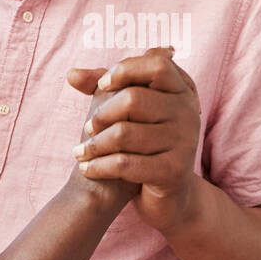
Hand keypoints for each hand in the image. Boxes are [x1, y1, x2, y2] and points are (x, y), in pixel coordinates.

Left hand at [67, 47, 201, 234]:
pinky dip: (99, 166)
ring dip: (94, 144)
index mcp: (182, 90)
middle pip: (133, 99)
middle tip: (88, 128)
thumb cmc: (144, 143)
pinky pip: (125, 164)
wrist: (169, 195)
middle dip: (101, 115)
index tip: (103, 85)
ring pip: (124, 133)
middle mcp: (189, 113)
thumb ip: (103, 86)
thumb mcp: (128, 110)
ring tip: (81, 152)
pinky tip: (87, 168)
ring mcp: (184, 142)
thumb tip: (72, 74)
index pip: (157, 65)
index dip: (126, 70)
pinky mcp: (173, 171)